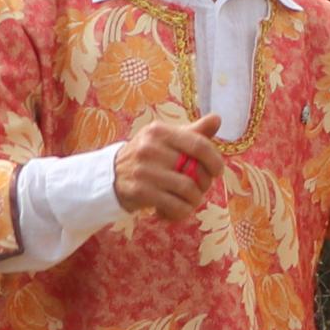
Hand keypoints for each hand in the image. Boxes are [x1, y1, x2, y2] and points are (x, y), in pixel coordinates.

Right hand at [111, 112, 227, 222]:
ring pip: (188, 189)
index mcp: (159, 131)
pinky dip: (183, 210)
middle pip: (195, 169)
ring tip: (191, 199)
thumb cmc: (150, 156)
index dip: (215, 160)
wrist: (112, 175)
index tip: (217, 171)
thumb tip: (217, 119)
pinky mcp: (140, 191)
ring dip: (196, 198)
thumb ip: (194, 132)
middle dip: (205, 182)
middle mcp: (149, 148)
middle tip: (201, 186)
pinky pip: (175, 205)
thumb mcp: (168, 139)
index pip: (199, 145)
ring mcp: (143, 170)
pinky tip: (179, 208)